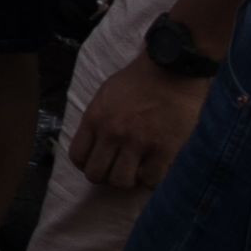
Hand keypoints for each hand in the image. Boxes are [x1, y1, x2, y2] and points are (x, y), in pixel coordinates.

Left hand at [67, 47, 208, 190]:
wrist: (173, 69)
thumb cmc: (140, 80)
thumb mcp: (106, 94)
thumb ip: (97, 119)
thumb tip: (94, 143)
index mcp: (95, 118)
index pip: (78, 157)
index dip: (88, 164)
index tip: (101, 161)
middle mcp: (112, 133)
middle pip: (96, 174)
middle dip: (107, 175)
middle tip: (121, 169)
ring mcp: (138, 143)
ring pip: (122, 182)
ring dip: (130, 179)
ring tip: (139, 169)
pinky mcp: (164, 149)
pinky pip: (151, 180)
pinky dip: (153, 178)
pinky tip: (157, 167)